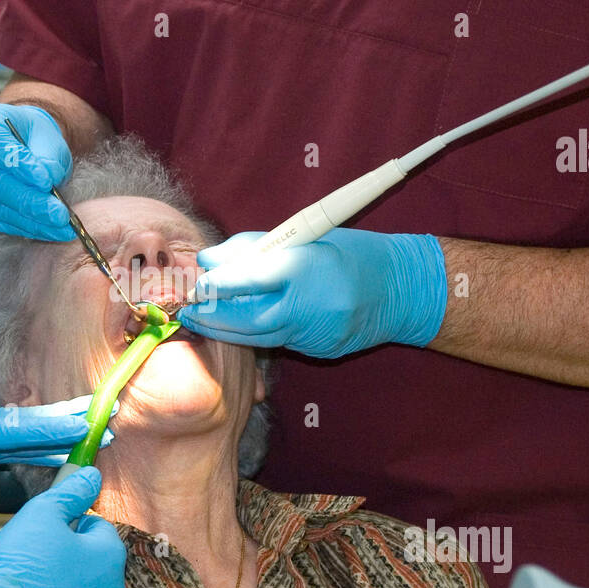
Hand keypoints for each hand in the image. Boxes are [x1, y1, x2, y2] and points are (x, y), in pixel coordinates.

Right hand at [0, 103, 74, 240]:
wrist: (24, 145)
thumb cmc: (33, 136)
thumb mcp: (47, 136)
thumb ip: (48, 156)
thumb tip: (48, 181)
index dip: (18, 165)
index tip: (45, 181)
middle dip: (31, 202)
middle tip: (60, 214)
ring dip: (31, 221)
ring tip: (60, 227)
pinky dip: (23, 227)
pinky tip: (46, 229)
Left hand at [0, 372, 109, 538]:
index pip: (17, 430)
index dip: (52, 430)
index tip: (85, 427)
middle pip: (32, 424)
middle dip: (69, 422)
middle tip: (106, 417)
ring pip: (27, 433)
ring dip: (59, 433)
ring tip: (93, 432)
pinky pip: (14, 444)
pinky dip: (39, 445)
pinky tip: (55, 454)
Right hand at [0, 466, 125, 587]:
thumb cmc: (20, 563)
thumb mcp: (43, 512)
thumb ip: (72, 491)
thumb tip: (91, 476)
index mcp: (110, 557)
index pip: (98, 527)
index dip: (71, 522)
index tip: (49, 526)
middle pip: (92, 560)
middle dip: (68, 553)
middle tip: (35, 552)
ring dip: (61, 583)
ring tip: (28, 579)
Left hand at [177, 229, 447, 357]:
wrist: (401, 290)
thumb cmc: (351, 253)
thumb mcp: (306, 237)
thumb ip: (255, 247)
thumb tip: (210, 259)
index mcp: (308, 267)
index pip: (252, 277)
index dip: (219, 283)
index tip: (196, 283)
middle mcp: (311, 304)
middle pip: (247, 317)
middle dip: (213, 316)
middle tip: (187, 311)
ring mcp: (315, 333)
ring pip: (257, 337)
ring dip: (226, 330)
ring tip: (201, 321)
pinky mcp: (318, 350)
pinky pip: (277, 342)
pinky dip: (253, 334)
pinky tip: (236, 328)